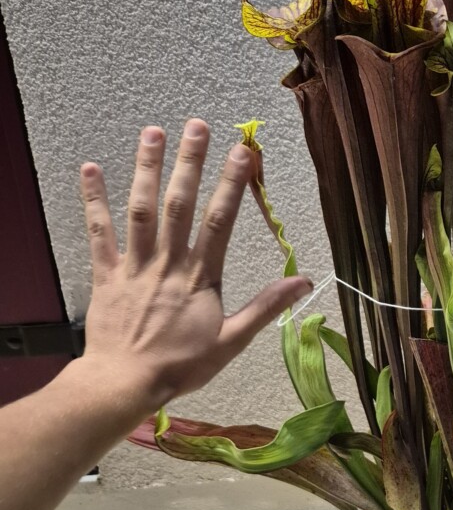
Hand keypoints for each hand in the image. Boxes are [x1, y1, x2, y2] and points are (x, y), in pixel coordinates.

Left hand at [78, 119, 310, 411]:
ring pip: (142, 210)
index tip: (242, 154)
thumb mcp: (232, 342)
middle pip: (180, 204)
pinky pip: (99, 233)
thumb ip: (266, 308)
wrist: (124, 383)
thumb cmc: (180, 366)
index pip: (220, 222)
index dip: (231, 185)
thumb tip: (304, 282)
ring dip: (147, 169)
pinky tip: (90, 169)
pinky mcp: (106, 274)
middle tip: (197, 126)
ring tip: (154, 133)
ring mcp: (135, 265)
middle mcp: (168, 263)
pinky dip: (94, 200)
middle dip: (190, 163)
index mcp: (201, 277)